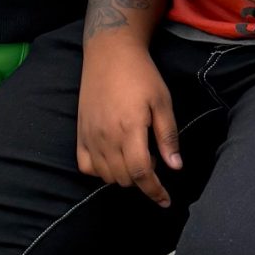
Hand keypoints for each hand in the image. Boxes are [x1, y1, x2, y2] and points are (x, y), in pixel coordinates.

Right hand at [77, 38, 182, 207]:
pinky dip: (100, 171)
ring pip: (105, 176)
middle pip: (124, 178)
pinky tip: (112, 158)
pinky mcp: (79, 133)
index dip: (155, 191)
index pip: (141, 174)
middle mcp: (106, 137)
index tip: (165, 200)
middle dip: (142, 179)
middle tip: (152, 157)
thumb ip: (167, 136)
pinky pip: (86, 166)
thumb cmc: (141, 75)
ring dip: (123, 176)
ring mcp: (90, 136)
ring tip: (134, 154)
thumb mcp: (162, 102)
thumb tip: (175, 167)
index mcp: (130, 130)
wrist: (109, 53)